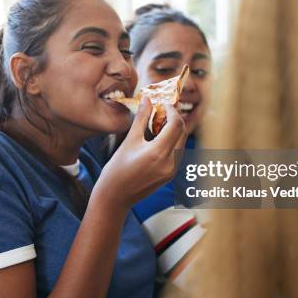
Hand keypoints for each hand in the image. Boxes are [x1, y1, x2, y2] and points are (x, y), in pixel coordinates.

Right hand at [94, 96, 187, 210]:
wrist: (115, 197)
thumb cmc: (117, 169)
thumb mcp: (129, 140)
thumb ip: (142, 118)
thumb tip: (147, 99)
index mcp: (159, 153)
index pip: (176, 124)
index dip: (172, 110)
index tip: (162, 103)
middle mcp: (170, 162)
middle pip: (182, 132)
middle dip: (174, 118)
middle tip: (162, 109)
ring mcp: (172, 170)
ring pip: (181, 142)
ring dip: (174, 129)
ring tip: (158, 121)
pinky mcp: (170, 174)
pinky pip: (177, 152)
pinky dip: (172, 140)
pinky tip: (158, 136)